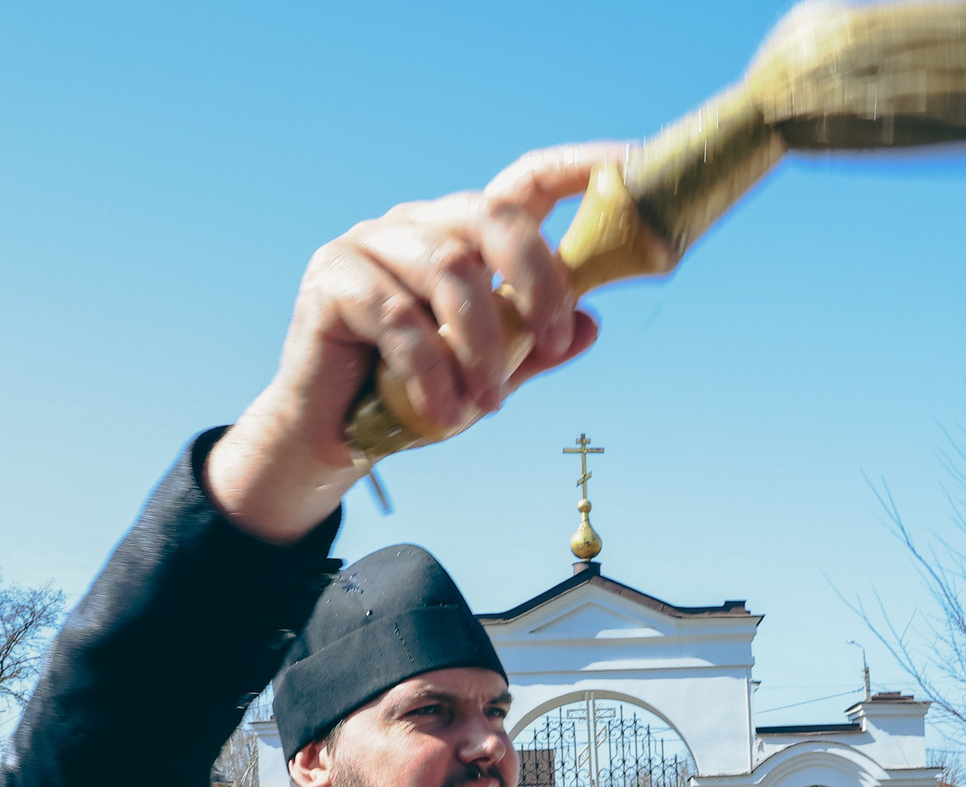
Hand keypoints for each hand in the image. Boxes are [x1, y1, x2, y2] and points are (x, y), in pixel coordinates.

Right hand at [204, 143, 621, 542]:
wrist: (336, 439)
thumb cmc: (416, 396)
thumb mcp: (492, 374)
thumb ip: (535, 346)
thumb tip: (591, 322)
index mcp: (466, 233)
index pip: (530, 181)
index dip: (583, 169)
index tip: (635, 170)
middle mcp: (419, 223)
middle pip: (493, 214)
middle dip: (538, 279)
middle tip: (554, 341)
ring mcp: (370, 244)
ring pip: (450, 269)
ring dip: (483, 346)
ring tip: (487, 406)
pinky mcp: (330, 279)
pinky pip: (396, 315)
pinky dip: (432, 369)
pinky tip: (443, 411)